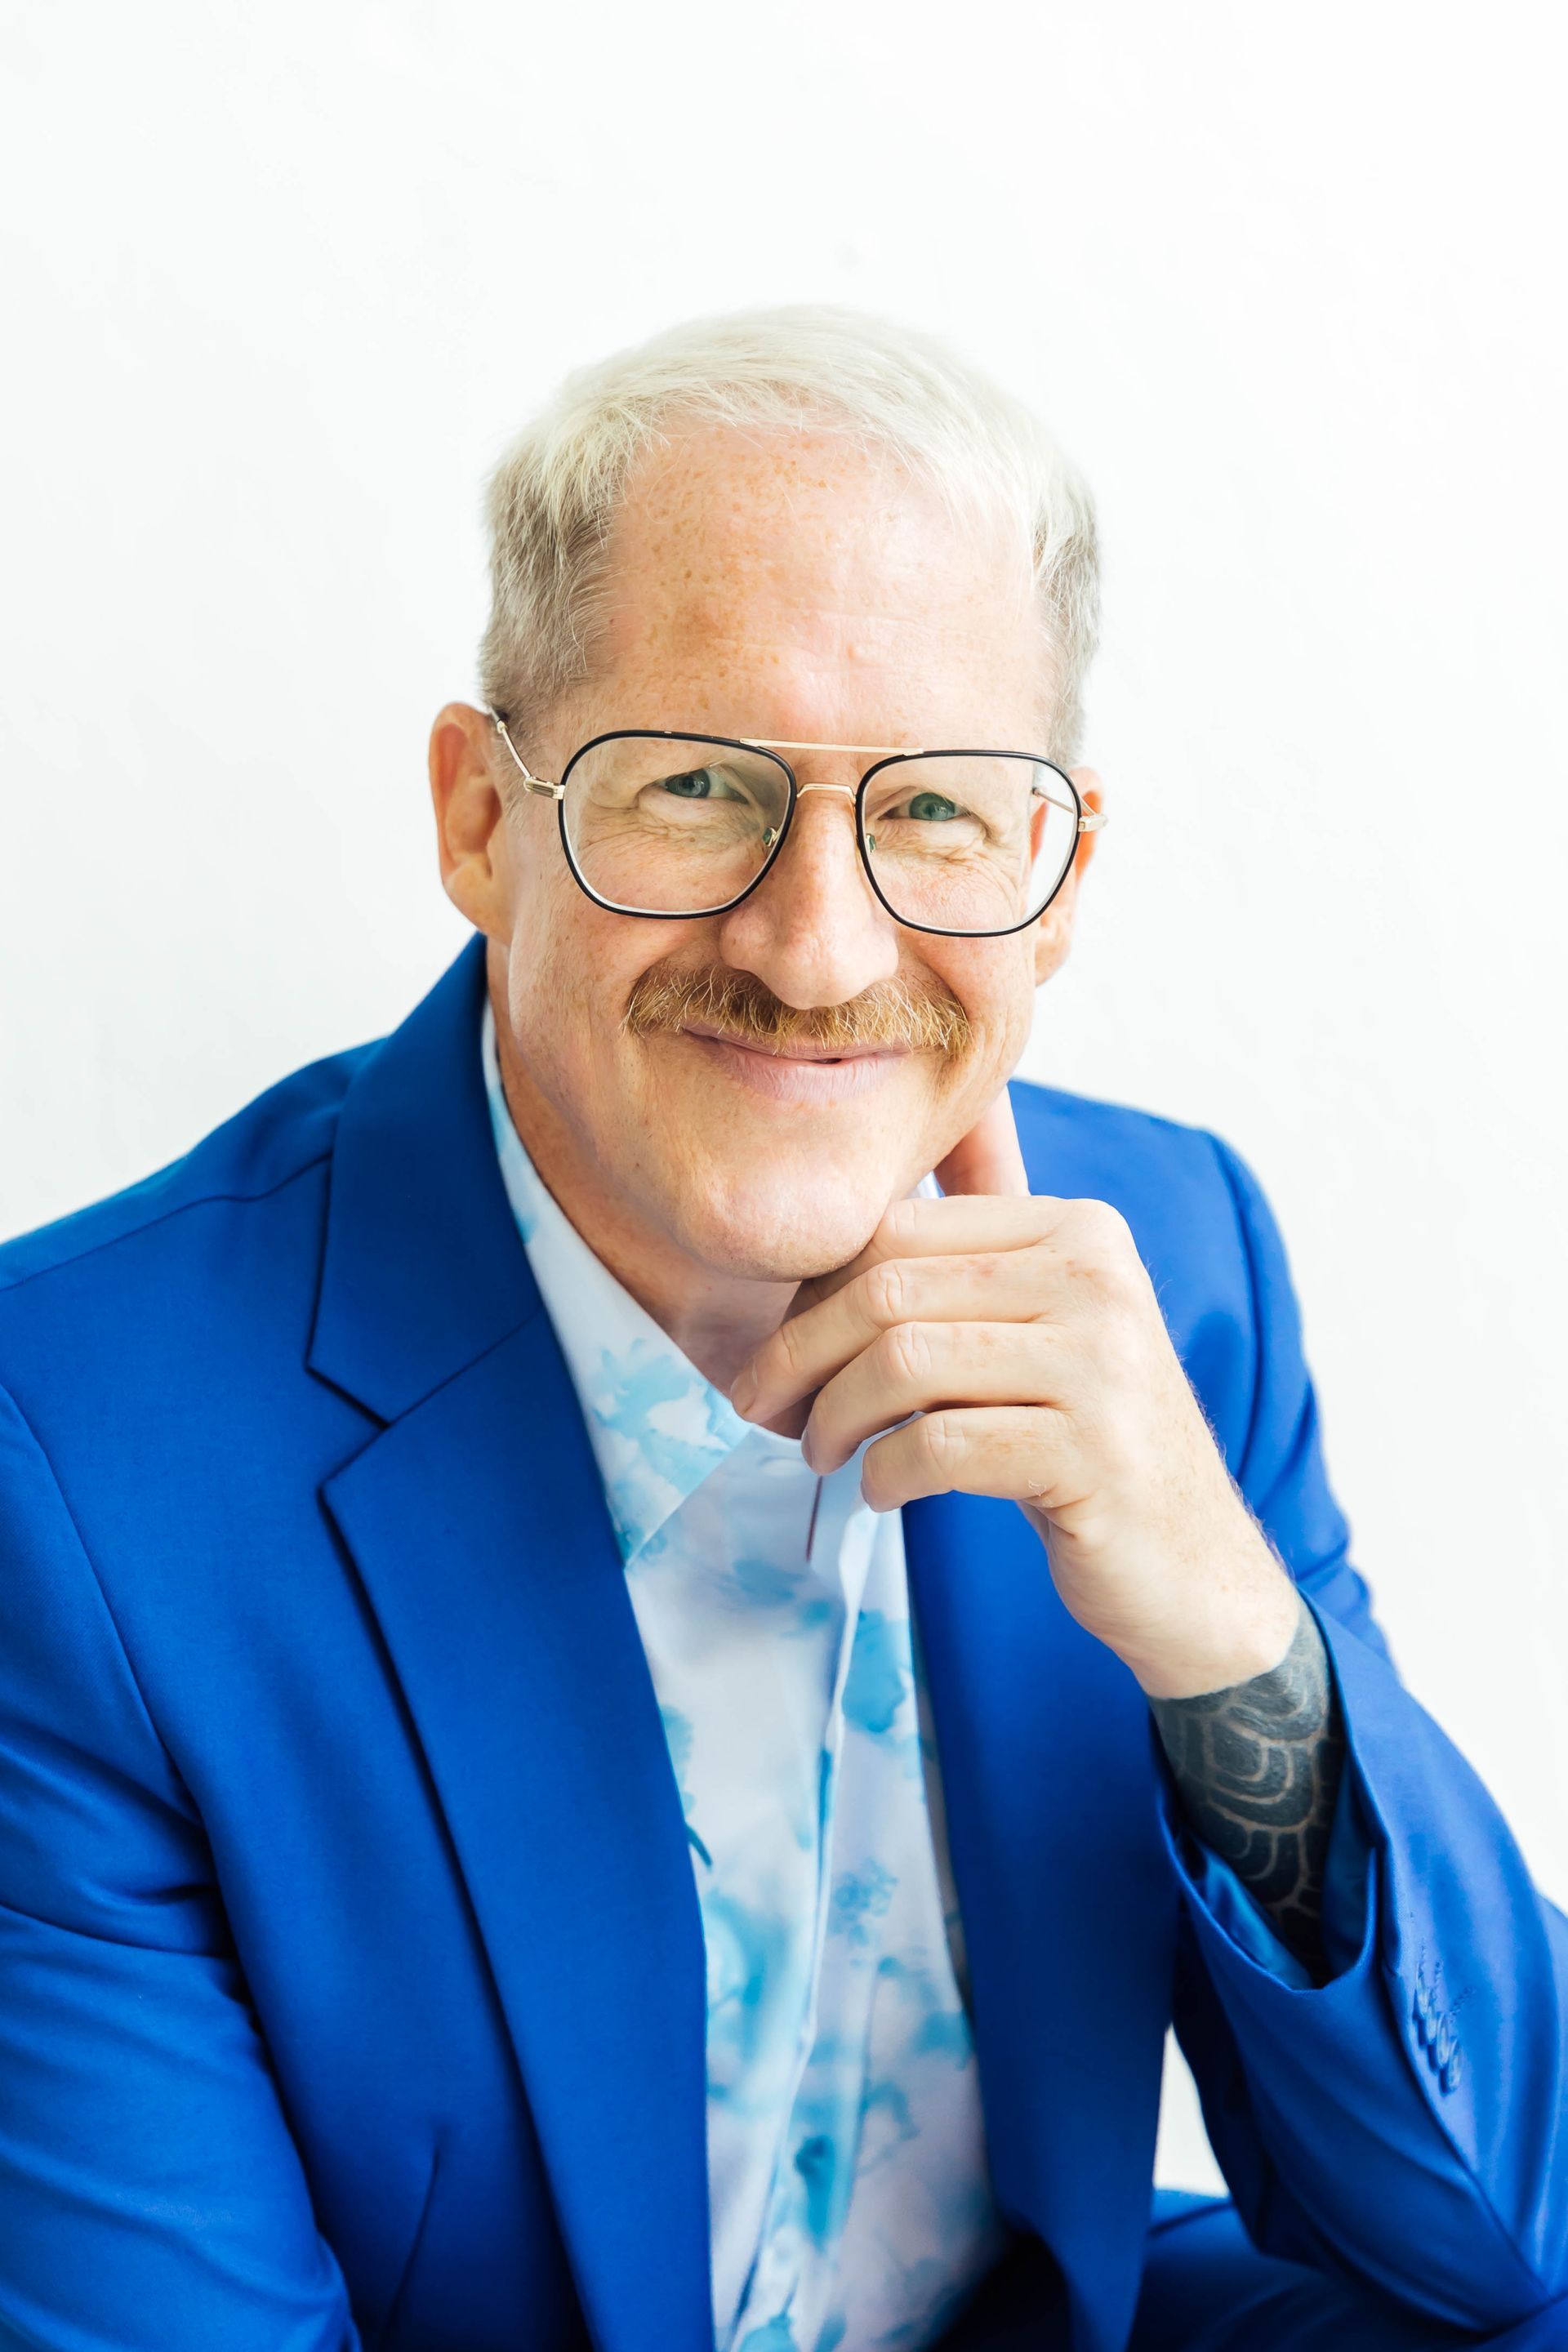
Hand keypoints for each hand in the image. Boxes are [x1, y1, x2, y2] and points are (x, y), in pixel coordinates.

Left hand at [730, 1090, 1298, 1698]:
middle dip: (800, 1353)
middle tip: (764, 1406)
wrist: (1194, 1570)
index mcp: (1078, 1230)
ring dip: (834, 1416)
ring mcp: (1104, 1365)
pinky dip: (885, 1472)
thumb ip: (951, 1291)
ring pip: (904, 1361)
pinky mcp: (1093, 1454)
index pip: (901, 1227)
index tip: (783, 1349)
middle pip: (889, 1290)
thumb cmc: (1082, 1448)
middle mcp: (1098, 1279)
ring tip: (822, 1453)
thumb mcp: (1032, 1342)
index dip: (817, 1290)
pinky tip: (880, 1490)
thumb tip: (800, 1284)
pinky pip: (940, 1446)